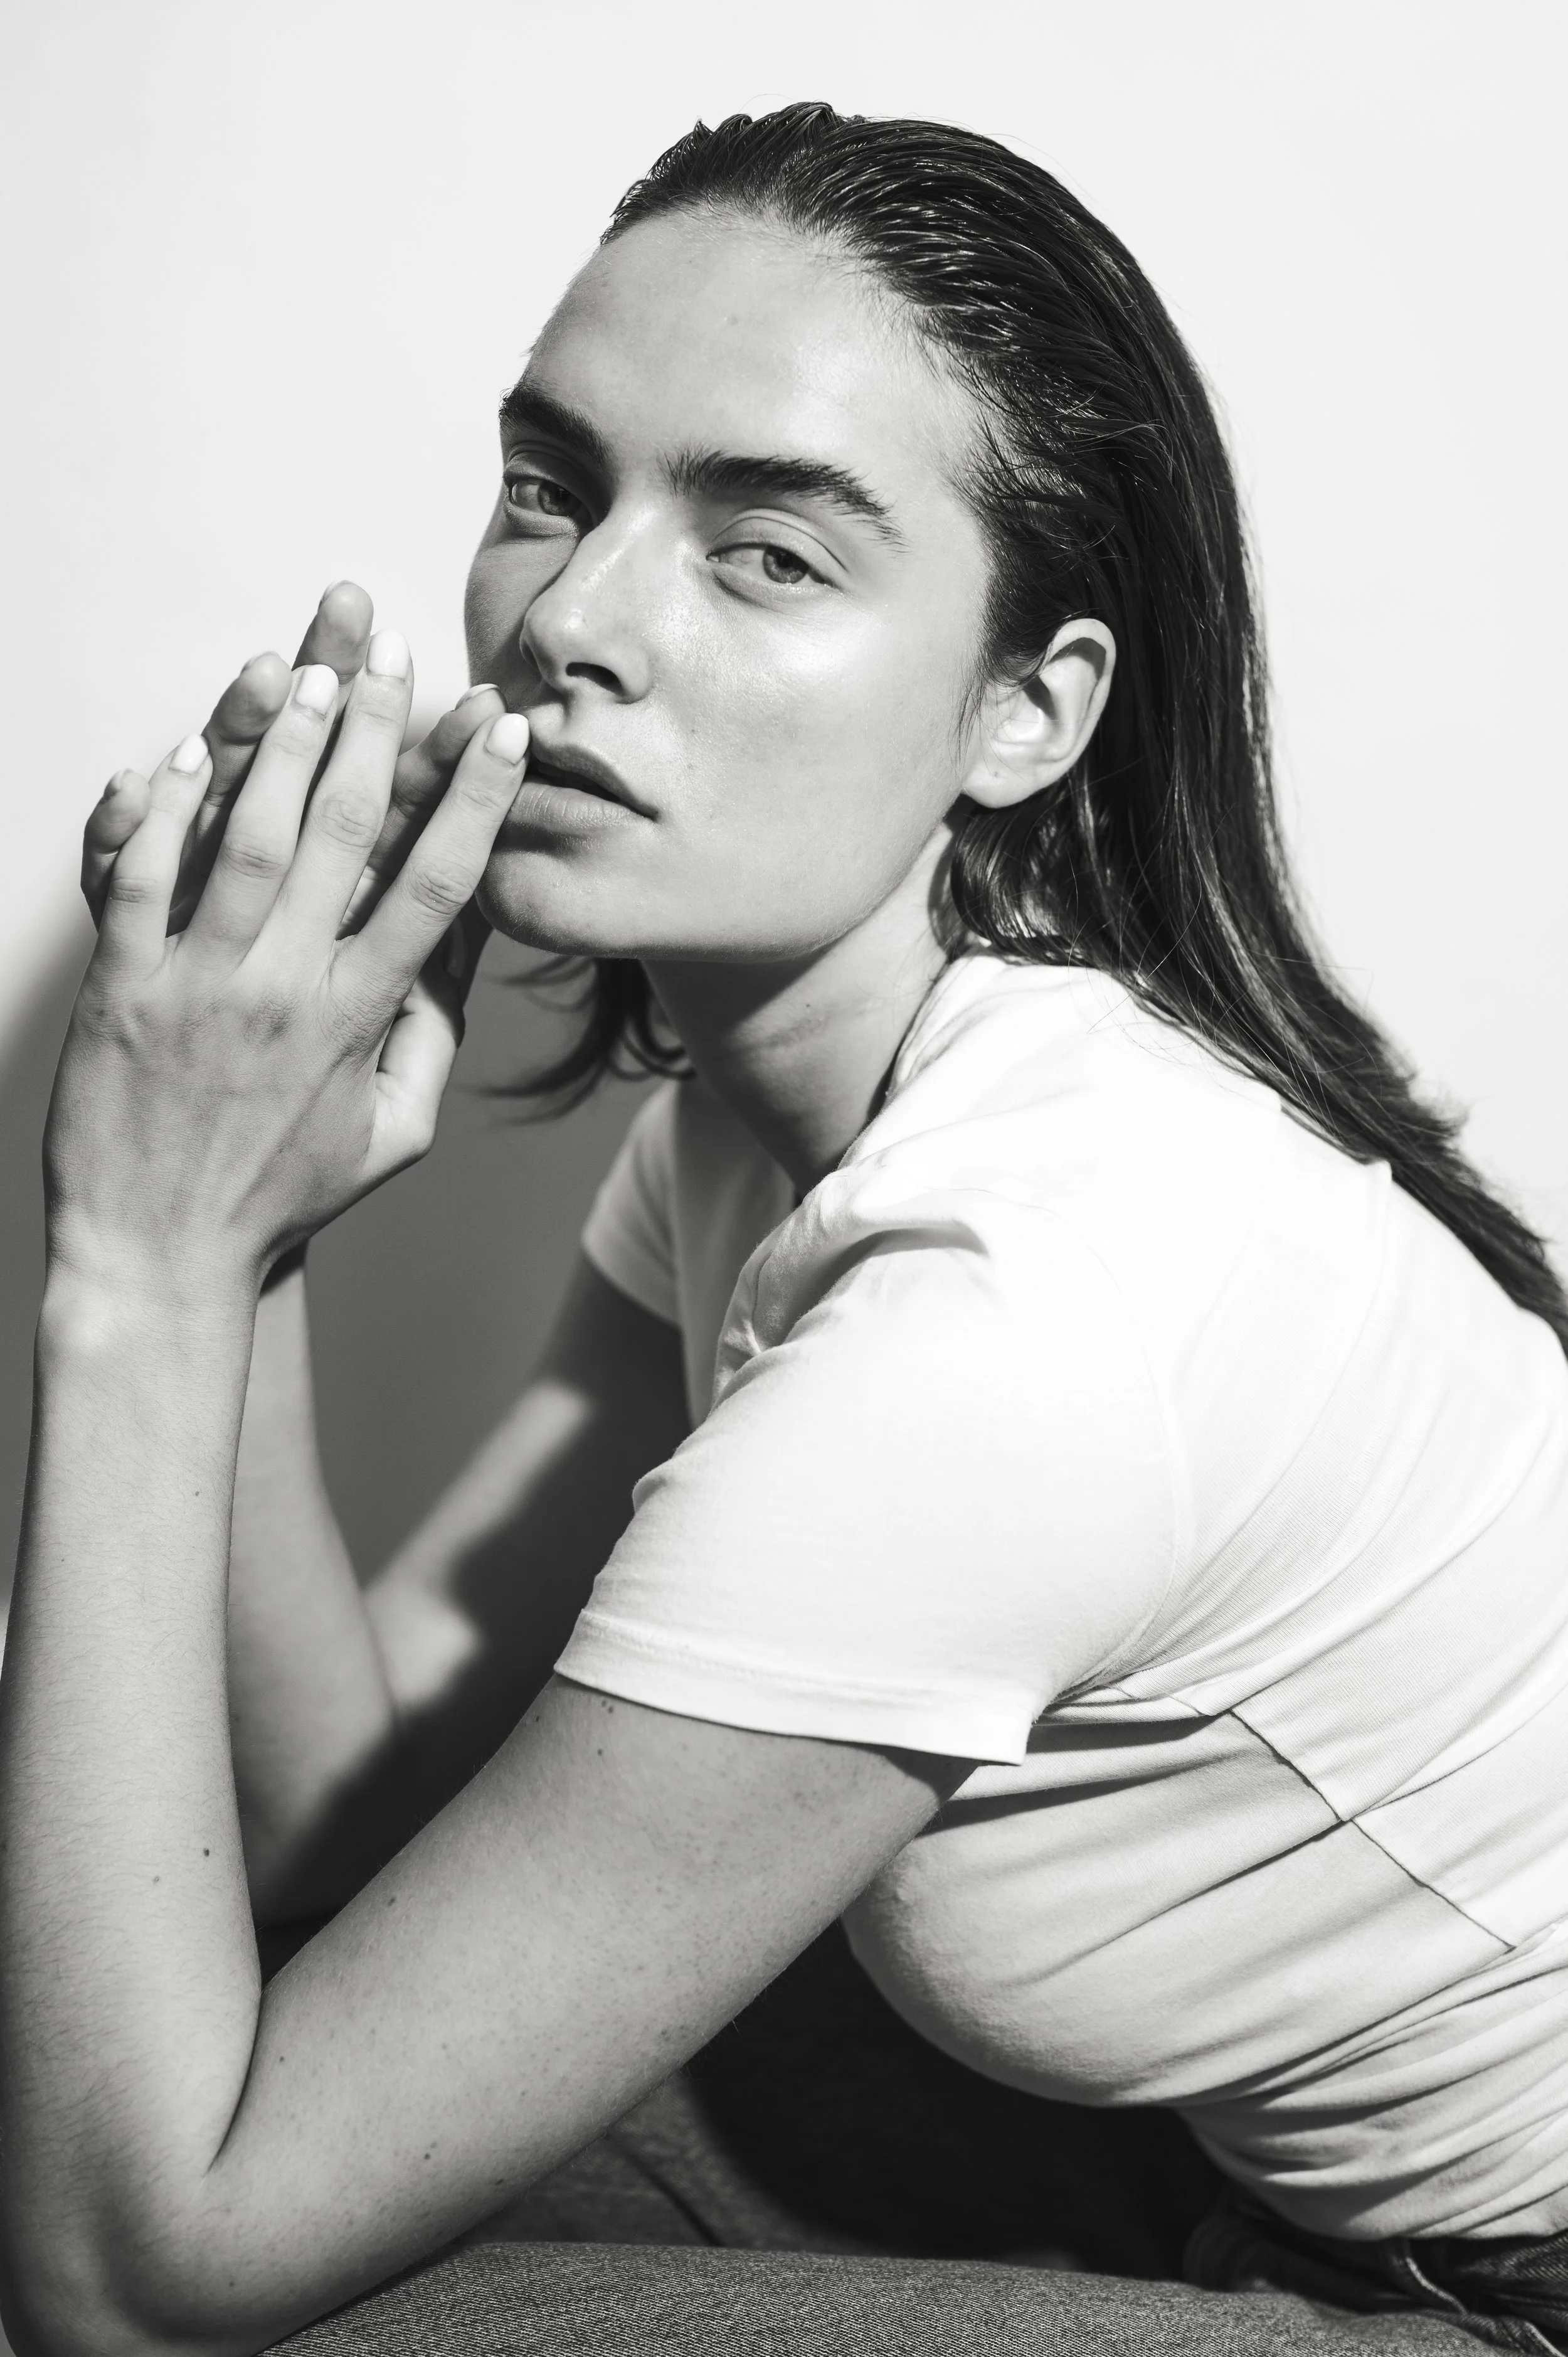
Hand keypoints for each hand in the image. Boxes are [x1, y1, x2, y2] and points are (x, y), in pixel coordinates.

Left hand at [48, 633, 529, 1299]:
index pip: (434, 887)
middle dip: (377, 732)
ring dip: (281, 745)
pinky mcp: (120, 990)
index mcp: (360, 1022)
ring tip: (310, 670)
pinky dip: (159, 811)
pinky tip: (184, 750)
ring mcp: (198, 986)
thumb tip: (459, 949)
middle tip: (397, 650)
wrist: (157, 1257)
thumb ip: (432, 1040)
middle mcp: (285, 993)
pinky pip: (139, 880)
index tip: (499, 727)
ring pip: (250, 840)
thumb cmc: (279, 1198)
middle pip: (346, 836)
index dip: (472, 798)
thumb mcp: (392, 1137)